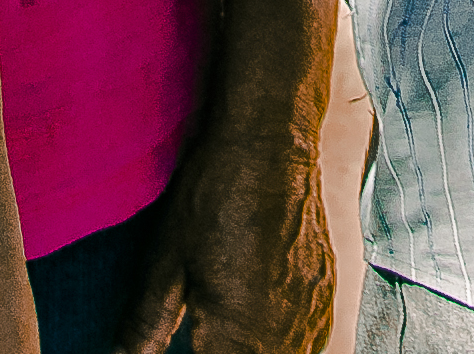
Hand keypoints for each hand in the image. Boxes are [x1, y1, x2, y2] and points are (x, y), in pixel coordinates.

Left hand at [115, 97, 337, 353]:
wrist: (269, 142)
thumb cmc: (214, 195)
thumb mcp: (166, 262)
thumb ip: (147, 324)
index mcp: (242, 335)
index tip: (186, 342)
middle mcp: (288, 334)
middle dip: (222, 353)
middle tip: (198, 334)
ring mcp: (314, 314)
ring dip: (253, 350)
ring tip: (222, 332)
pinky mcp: (326, 293)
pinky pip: (308, 339)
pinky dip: (279, 340)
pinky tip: (257, 323)